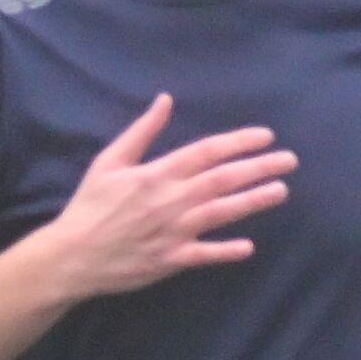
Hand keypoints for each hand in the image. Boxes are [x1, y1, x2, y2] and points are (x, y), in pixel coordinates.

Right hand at [31, 93, 295, 302]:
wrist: (71, 255)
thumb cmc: (89, 206)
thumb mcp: (109, 162)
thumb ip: (141, 132)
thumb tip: (165, 100)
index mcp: (157, 174)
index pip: (207, 152)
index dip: (239, 142)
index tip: (266, 137)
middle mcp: (170, 200)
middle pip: (223, 179)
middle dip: (259, 168)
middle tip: (289, 160)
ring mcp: (173, 231)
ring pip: (221, 212)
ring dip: (253, 201)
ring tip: (280, 191)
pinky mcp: (170, 259)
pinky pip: (204, 254)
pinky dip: (226, 251)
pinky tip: (248, 246)